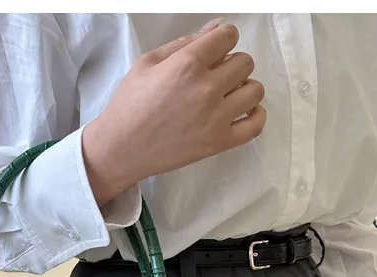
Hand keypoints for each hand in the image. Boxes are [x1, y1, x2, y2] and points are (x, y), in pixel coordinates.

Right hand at [82, 21, 265, 205]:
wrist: (121, 149)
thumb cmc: (129, 105)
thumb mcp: (148, 63)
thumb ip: (184, 43)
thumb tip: (216, 27)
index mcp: (187, 64)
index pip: (228, 36)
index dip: (223, 39)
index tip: (214, 50)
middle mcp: (206, 89)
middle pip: (245, 62)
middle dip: (232, 63)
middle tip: (215, 76)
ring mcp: (215, 118)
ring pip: (255, 90)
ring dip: (244, 88)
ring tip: (227, 95)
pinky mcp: (218, 142)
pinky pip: (255, 125)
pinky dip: (255, 115)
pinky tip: (242, 112)